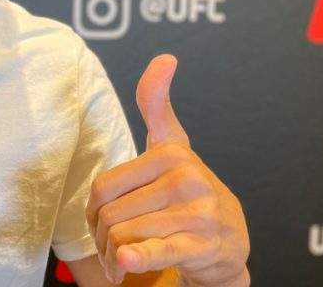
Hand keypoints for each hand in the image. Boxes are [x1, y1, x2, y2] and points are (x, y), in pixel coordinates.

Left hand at [85, 55, 249, 285]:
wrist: (230, 239)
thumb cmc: (187, 189)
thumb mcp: (172, 144)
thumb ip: (156, 103)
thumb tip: (165, 59)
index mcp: (171, 153)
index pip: (102, 188)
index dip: (92, 211)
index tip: (99, 217)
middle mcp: (186, 178)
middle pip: (110, 216)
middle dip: (104, 238)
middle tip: (114, 246)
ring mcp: (197, 212)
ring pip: (126, 236)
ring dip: (117, 256)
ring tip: (125, 259)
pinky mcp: (202, 243)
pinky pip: (158, 251)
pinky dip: (138, 259)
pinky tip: (127, 264)